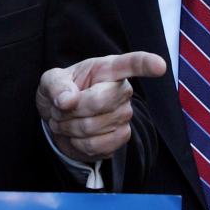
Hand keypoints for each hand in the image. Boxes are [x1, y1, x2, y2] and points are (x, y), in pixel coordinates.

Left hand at [37, 51, 166, 162]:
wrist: (58, 118)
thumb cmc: (60, 92)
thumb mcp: (50, 81)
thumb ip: (56, 86)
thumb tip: (67, 100)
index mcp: (108, 69)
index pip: (132, 64)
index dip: (146, 64)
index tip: (159, 66)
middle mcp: (122, 91)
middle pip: (98, 102)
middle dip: (69, 109)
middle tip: (60, 108)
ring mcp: (124, 115)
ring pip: (93, 127)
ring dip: (69, 127)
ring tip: (65, 120)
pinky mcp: (120, 138)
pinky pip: (96, 146)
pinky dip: (77, 143)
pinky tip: (76, 135)